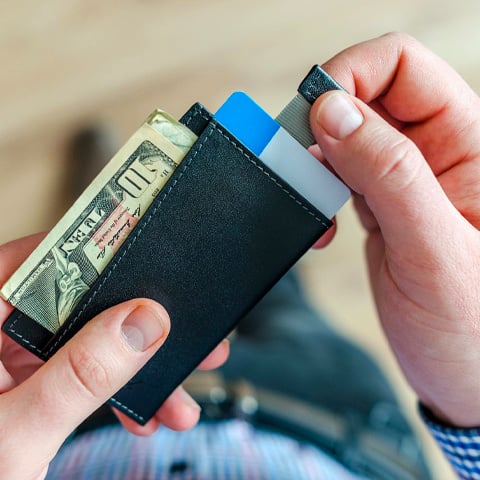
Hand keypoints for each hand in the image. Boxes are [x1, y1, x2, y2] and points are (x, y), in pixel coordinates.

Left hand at [0, 234, 228, 478]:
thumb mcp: (18, 437)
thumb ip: (79, 376)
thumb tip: (142, 322)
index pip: (28, 264)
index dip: (83, 250)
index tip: (135, 248)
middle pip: (70, 304)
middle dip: (131, 322)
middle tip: (172, 322)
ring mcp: (12, 366)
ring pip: (85, 342)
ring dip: (134, 367)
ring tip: (176, 388)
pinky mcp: (31, 389)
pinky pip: (83, 375)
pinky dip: (116, 392)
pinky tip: (146, 412)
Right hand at [309, 32, 479, 426]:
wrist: (465, 376)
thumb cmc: (473, 327)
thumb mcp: (432, 249)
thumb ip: (387, 175)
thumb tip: (334, 113)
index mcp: (469, 145)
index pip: (403, 68)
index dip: (352, 76)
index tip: (314, 113)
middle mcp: (436, 154)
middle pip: (367, 96)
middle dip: (323, 120)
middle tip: (299, 159)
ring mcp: (405, 181)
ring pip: (346, 136)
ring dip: (316, 159)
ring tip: (311, 200)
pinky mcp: (381, 207)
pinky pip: (339, 175)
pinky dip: (316, 190)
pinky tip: (320, 221)